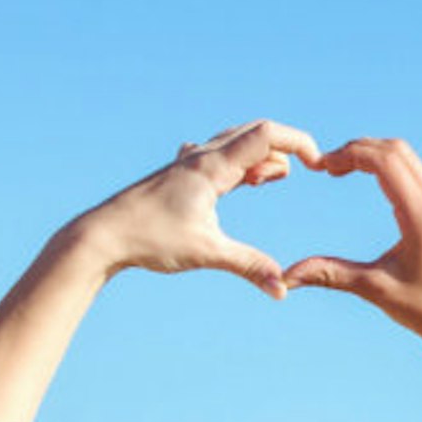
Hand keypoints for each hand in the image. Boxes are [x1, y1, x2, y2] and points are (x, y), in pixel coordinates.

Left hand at [66, 121, 321, 294]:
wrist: (102, 235)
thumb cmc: (149, 239)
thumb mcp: (206, 252)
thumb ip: (249, 266)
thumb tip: (283, 289)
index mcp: (212, 167)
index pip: (265, 135)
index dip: (298, 142)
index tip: (319, 164)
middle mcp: (201, 157)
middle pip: (254, 132)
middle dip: (285, 147)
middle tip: (306, 169)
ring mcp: (188, 164)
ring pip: (236, 143)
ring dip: (262, 155)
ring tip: (275, 178)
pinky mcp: (180, 175)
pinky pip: (221, 156)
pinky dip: (242, 162)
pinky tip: (246, 179)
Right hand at [285, 136, 421, 353]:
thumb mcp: (376, 290)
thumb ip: (331, 275)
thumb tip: (288, 276)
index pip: (385, 160)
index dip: (349, 154)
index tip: (323, 167)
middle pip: (396, 150)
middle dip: (358, 149)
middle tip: (328, 166)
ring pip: (408, 158)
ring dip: (373, 155)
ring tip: (342, 169)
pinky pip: (416, 173)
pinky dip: (389, 166)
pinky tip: (368, 179)